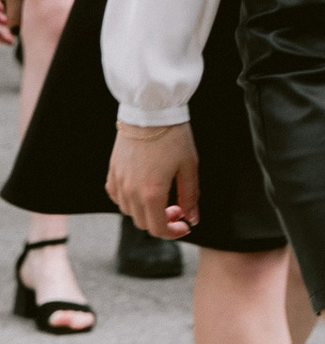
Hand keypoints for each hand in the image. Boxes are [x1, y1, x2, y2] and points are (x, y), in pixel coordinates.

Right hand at [107, 123, 198, 238]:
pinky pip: (116, 196)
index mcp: (152, 193)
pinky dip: (129, 200)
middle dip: (163, 221)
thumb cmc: (173, 136)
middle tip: (178, 207)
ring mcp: (119, 181)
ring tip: (162, 197)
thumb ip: (190, 196)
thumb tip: (193, 218)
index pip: (158, 228)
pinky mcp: (112, 171)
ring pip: (129, 211)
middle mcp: (131, 191)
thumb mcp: (189, 166)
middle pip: (143, 223)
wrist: (150, 111)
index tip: (184, 225)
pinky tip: (142, 190)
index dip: (173, 232)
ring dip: (146, 212)